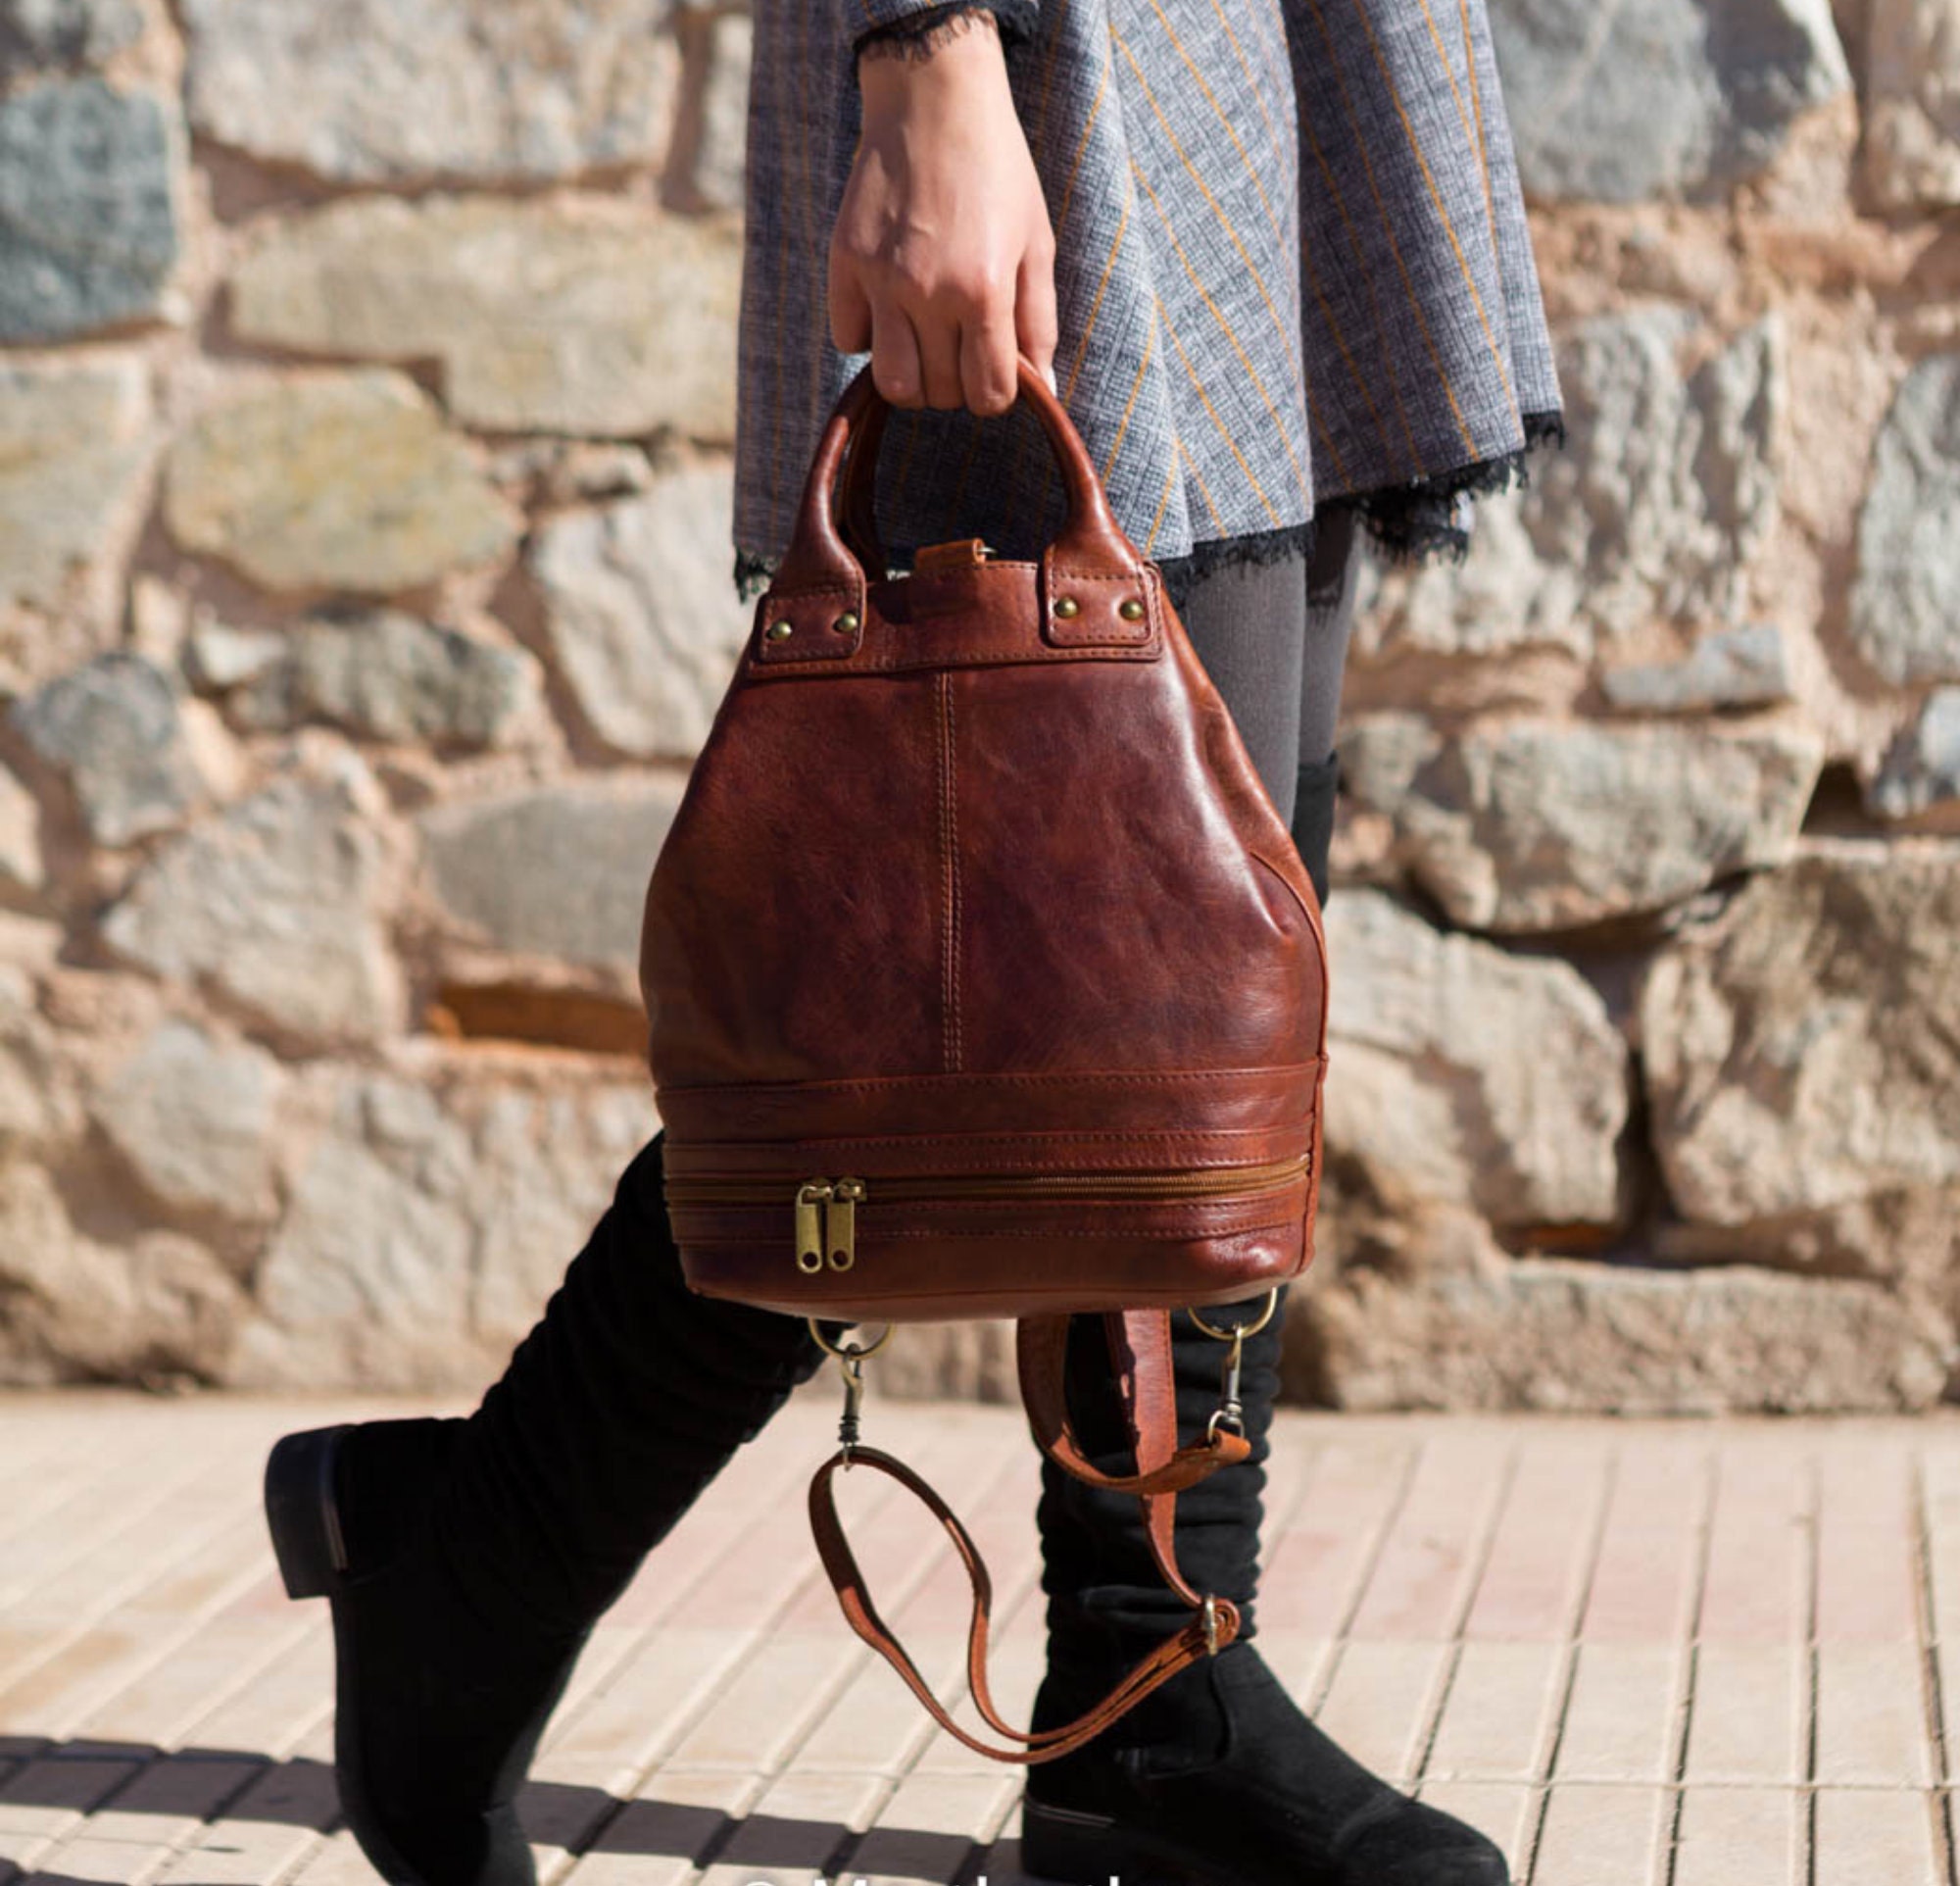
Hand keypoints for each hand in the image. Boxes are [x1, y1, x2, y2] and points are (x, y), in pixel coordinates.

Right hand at [830, 16, 1057, 416]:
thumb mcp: (1035, 243)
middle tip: (962, 346)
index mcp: (984, 290)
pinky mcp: (844, 262)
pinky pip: (849, 338)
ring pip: (892, 382)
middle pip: (939, 393)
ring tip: (925, 342)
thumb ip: (1039, 322)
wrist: (934, 99)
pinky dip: (869, 335)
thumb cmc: (998, 170)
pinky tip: (889, 305)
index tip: (994, 370)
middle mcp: (930, 291)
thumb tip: (1042, 389)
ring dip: (912, 376)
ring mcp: (881, 279)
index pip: (987, 395)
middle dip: (955, 383)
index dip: (995, 394)